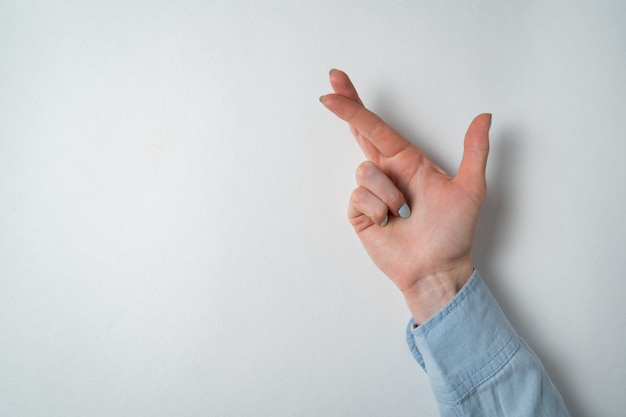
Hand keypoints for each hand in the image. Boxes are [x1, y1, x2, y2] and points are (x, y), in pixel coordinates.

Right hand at [320, 70, 490, 323]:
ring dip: (388, 194)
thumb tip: (485, 116)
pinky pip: (359, 197)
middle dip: (346, 107)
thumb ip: (475, 150)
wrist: (437, 270)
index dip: (357, 104)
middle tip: (330, 84)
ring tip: (404, 213)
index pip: (378, 126)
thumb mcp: (471, 189)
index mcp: (408, 161)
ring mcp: (372, 192)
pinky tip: (389, 223)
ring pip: (365, 172)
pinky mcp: (360, 212)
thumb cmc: (453, 233)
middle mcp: (387, 172)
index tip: (337, 84)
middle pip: (360, 133)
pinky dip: (378, 210)